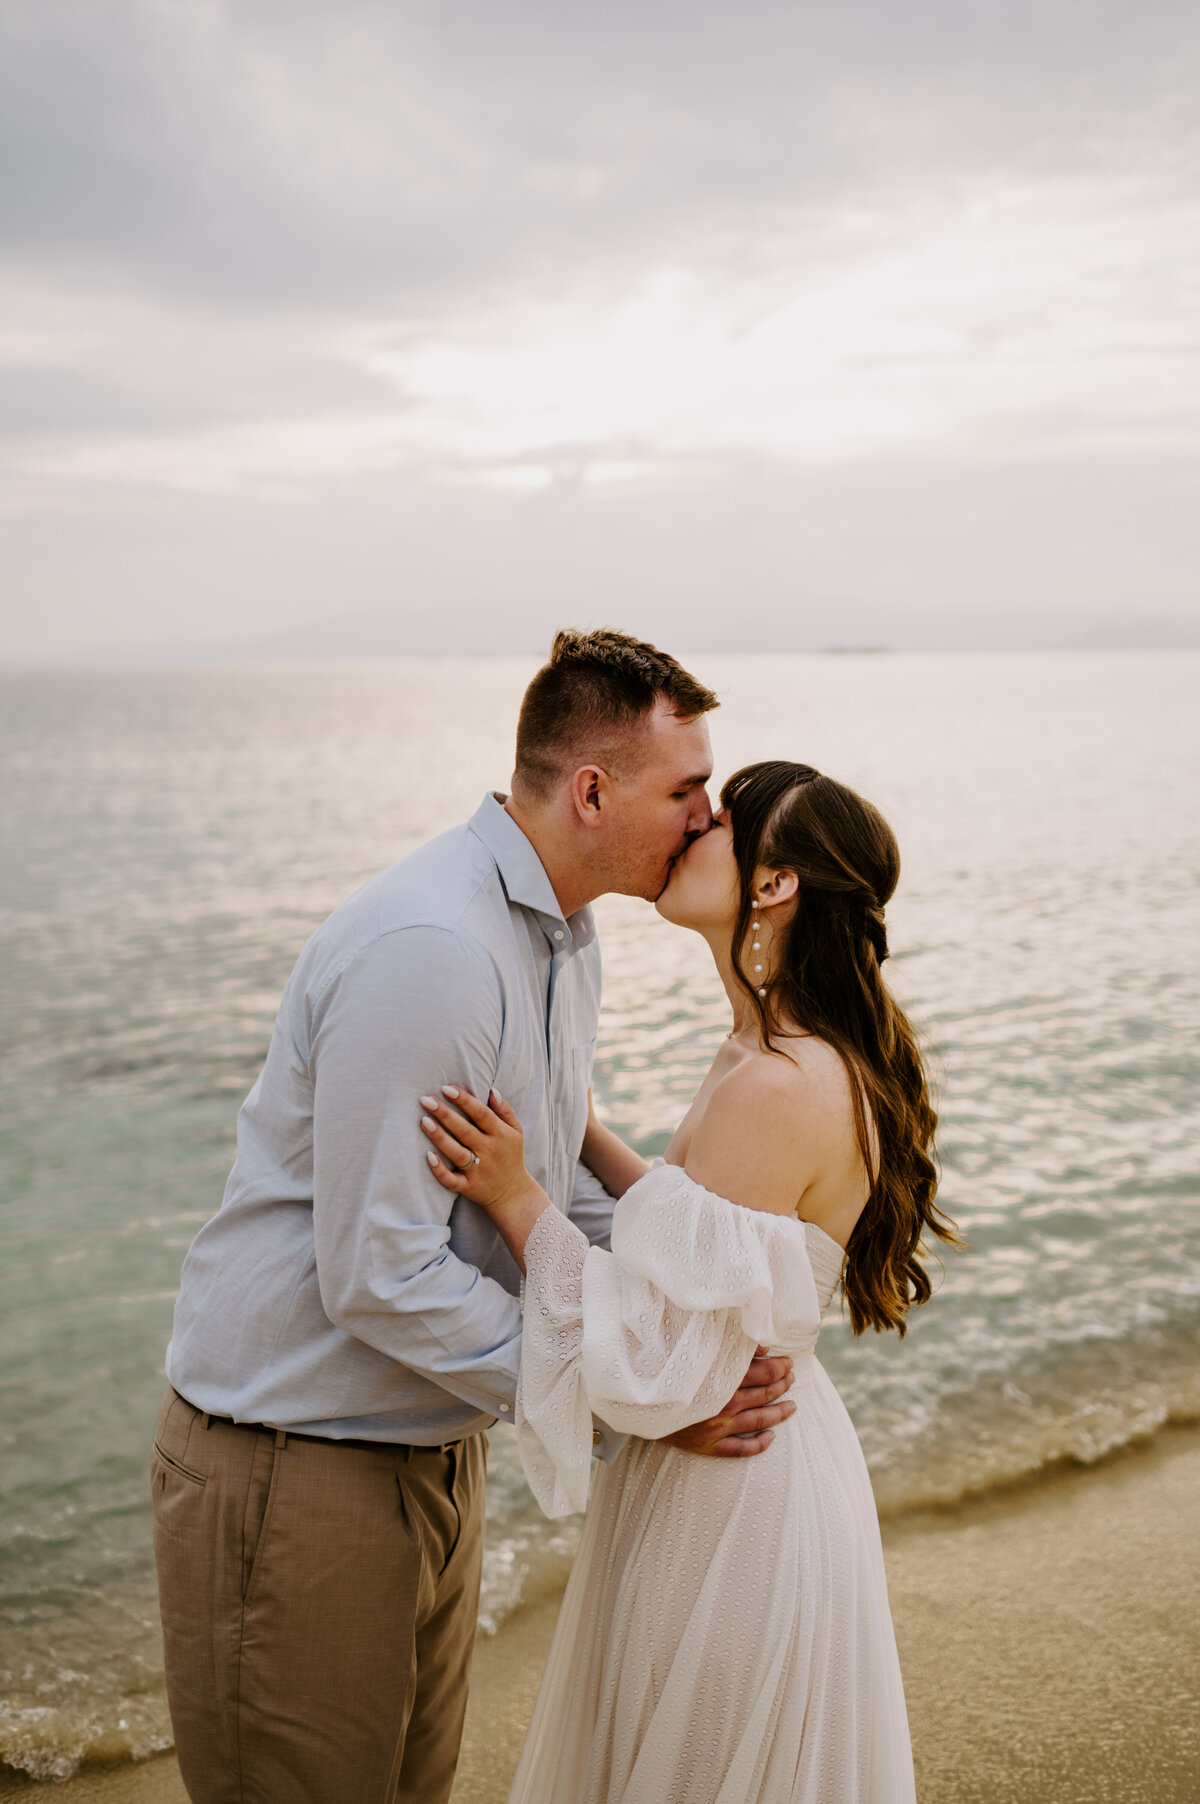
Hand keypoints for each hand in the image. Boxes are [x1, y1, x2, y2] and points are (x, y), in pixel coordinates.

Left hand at [420, 1085, 541, 1215]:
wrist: (513, 1194)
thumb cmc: (510, 1156)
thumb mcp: (516, 1131)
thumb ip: (505, 1110)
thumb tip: (492, 1090)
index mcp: (501, 1135)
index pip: (481, 1113)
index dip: (464, 1100)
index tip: (446, 1088)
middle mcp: (489, 1151)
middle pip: (465, 1130)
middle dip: (445, 1114)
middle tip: (426, 1099)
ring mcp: (478, 1171)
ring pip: (456, 1152)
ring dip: (439, 1137)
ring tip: (424, 1120)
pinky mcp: (468, 1187)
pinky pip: (451, 1179)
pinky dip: (440, 1170)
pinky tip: (428, 1156)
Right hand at [661, 1348, 795, 1457]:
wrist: (638, 1399)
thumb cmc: (668, 1369)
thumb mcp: (698, 1352)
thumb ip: (732, 1348)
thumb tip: (763, 1347)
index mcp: (721, 1378)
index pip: (763, 1373)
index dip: (780, 1367)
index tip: (788, 1362)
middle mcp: (722, 1404)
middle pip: (764, 1395)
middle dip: (783, 1385)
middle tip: (792, 1378)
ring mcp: (716, 1428)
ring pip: (759, 1421)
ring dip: (780, 1413)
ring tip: (792, 1406)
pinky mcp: (707, 1446)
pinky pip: (741, 1450)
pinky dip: (759, 1445)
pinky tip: (772, 1438)